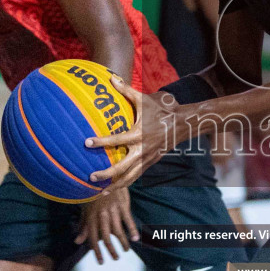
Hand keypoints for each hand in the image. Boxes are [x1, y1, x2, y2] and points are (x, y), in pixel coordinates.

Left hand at [74, 187, 137, 262]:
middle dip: (111, 250)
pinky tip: (135, 238)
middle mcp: (101, 216)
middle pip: (106, 237)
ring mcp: (113, 210)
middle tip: (115, 258)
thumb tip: (76, 241)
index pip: (93, 239)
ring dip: (122, 242)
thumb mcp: (84, 210)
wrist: (100, 176)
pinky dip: (132, 229)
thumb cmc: (90, 193)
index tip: (101, 261)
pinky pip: (128, 219)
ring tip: (125, 250)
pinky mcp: (122, 205)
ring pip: (118, 230)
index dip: (97, 251)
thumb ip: (83, 227)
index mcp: (91, 217)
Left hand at [86, 77, 179, 191]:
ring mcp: (147, 158)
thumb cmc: (161, 110)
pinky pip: (137, 175)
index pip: (116, 140)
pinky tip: (116, 187)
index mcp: (138, 134)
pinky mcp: (151, 162)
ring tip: (102, 192)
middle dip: (106, 174)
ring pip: (130, 177)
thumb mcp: (144, 100)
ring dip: (116, 185)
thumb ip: (126, 91)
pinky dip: (126, 182)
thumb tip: (111, 78)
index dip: (101, 142)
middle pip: (122, 167)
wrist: (182, 124)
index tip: (87, 143)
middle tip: (91, 177)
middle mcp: (142, 149)